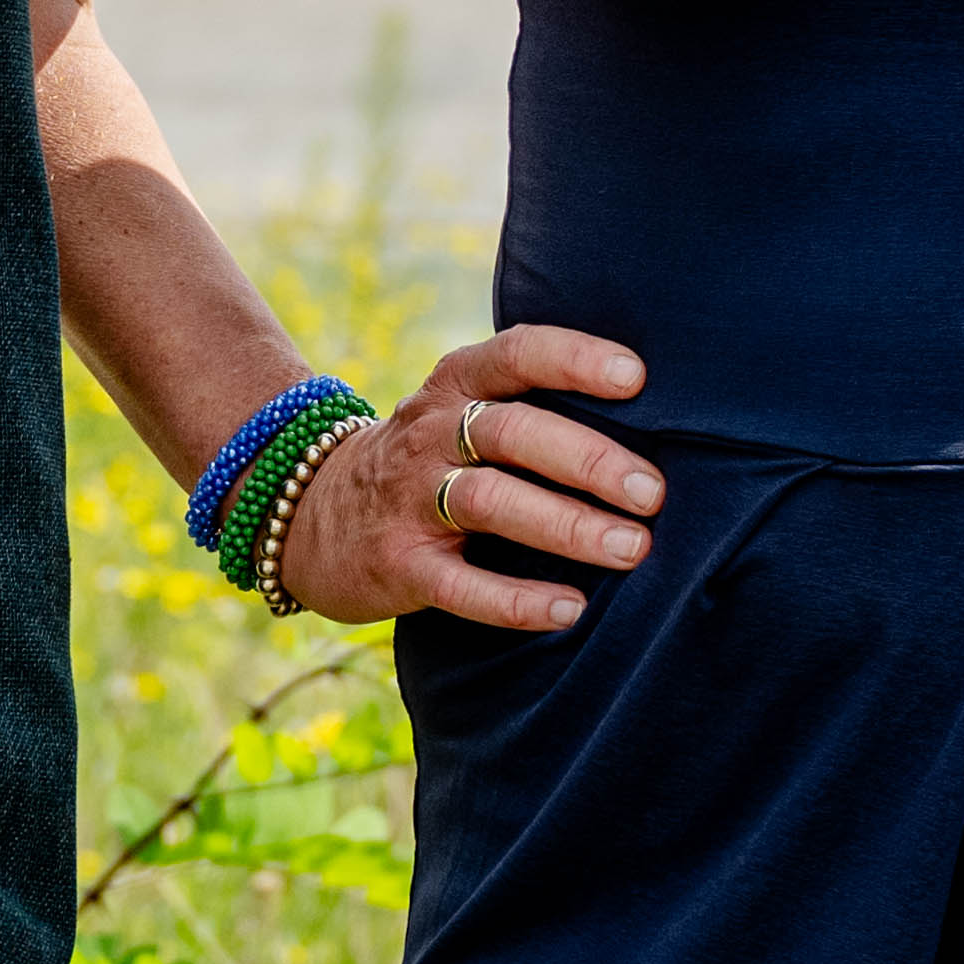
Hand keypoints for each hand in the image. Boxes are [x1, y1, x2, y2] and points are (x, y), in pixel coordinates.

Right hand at [265, 330, 659, 631]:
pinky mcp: (398, 564)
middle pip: (512, 432)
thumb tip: (657, 421)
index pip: (516, 355)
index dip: (574, 359)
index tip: (637, 377)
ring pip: (490, 502)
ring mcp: (409, 499)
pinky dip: (516, 600)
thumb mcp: (460, 412)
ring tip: (632, 549)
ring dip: (565, 525)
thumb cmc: (427, 459)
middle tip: (655, 494)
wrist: (307, 514)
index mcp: (455, 384)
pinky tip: (570, 609)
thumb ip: (530, 406)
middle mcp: (430, 432)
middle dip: (588, 460)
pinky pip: (460, 586)